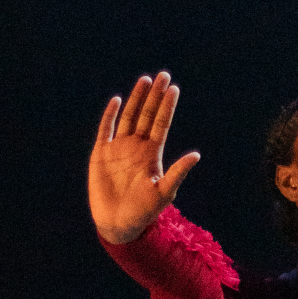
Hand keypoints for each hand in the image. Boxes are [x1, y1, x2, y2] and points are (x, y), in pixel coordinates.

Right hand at [90, 73, 200, 242]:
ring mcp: (119, 148)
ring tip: (145, 80)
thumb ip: (178, 172)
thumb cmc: (144, 211)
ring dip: (136, 99)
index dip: (167, 106)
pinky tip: (117, 100)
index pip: (161, 123)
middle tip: (163, 75)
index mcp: (153, 153)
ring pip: (129, 117)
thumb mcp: (164, 192)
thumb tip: (196, 155)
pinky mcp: (101, 153)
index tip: (174, 88)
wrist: (118, 223)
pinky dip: (110, 114)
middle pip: (147, 114)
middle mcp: (137, 146)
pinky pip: (106, 129)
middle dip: (155, 95)